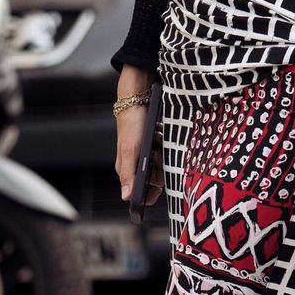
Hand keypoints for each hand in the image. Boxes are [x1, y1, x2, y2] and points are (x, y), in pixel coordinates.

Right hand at [114, 68, 164, 206]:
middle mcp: (136, 163)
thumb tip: (126, 196)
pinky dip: (167, 146)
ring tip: (160, 142)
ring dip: (165, 156)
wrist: (138, 98)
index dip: (151, 193)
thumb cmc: (131, 124)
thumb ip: (128, 174)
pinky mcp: (154, 143)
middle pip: (155, 178)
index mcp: (127, 169)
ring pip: (162, 165)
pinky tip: (163, 136)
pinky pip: (166, 151)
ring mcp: (146, 153)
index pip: (141, 192)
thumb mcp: (130, 150)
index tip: (160, 188)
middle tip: (160, 156)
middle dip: (161, 170)